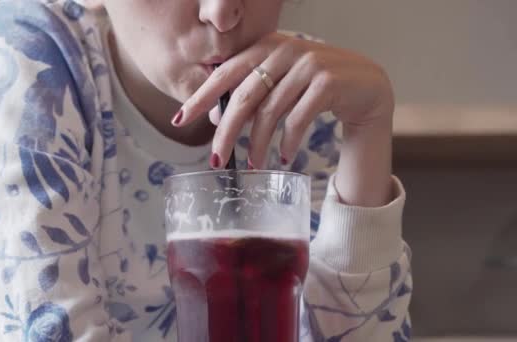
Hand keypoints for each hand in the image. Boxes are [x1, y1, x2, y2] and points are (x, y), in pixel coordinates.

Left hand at [171, 32, 394, 169]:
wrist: (365, 86)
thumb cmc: (314, 88)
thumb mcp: (280, 83)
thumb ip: (252, 94)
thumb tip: (218, 123)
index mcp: (265, 46)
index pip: (224, 73)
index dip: (200, 98)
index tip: (179, 120)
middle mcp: (284, 50)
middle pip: (243, 97)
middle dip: (226, 131)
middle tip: (217, 158)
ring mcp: (307, 64)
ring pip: (269, 112)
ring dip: (258, 144)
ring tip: (255, 164)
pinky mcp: (327, 82)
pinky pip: (297, 119)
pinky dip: (288, 142)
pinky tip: (284, 156)